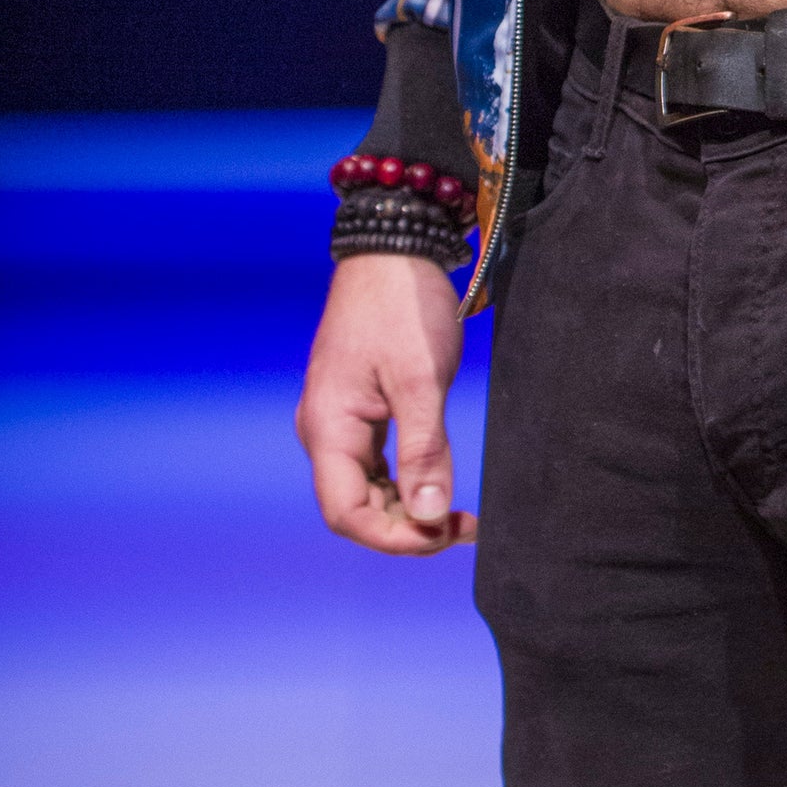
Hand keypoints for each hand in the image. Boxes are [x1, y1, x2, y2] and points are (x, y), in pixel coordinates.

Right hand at [296, 253, 475, 554]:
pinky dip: (403, 481)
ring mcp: (337, 419)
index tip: (445, 536)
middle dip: (407, 527)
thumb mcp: (421, 380)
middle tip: (463, 527)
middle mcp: (323, 431)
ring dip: (407, 506)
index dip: (395, 538)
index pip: (347, 514)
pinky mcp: (355, 408)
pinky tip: (436, 482)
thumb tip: (430, 516)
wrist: (392, 248)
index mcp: (328, 428)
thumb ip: (424, 451)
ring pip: (365, 487)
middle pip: (355, 507)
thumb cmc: (403, 306)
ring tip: (458, 513)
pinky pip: (373, 462)